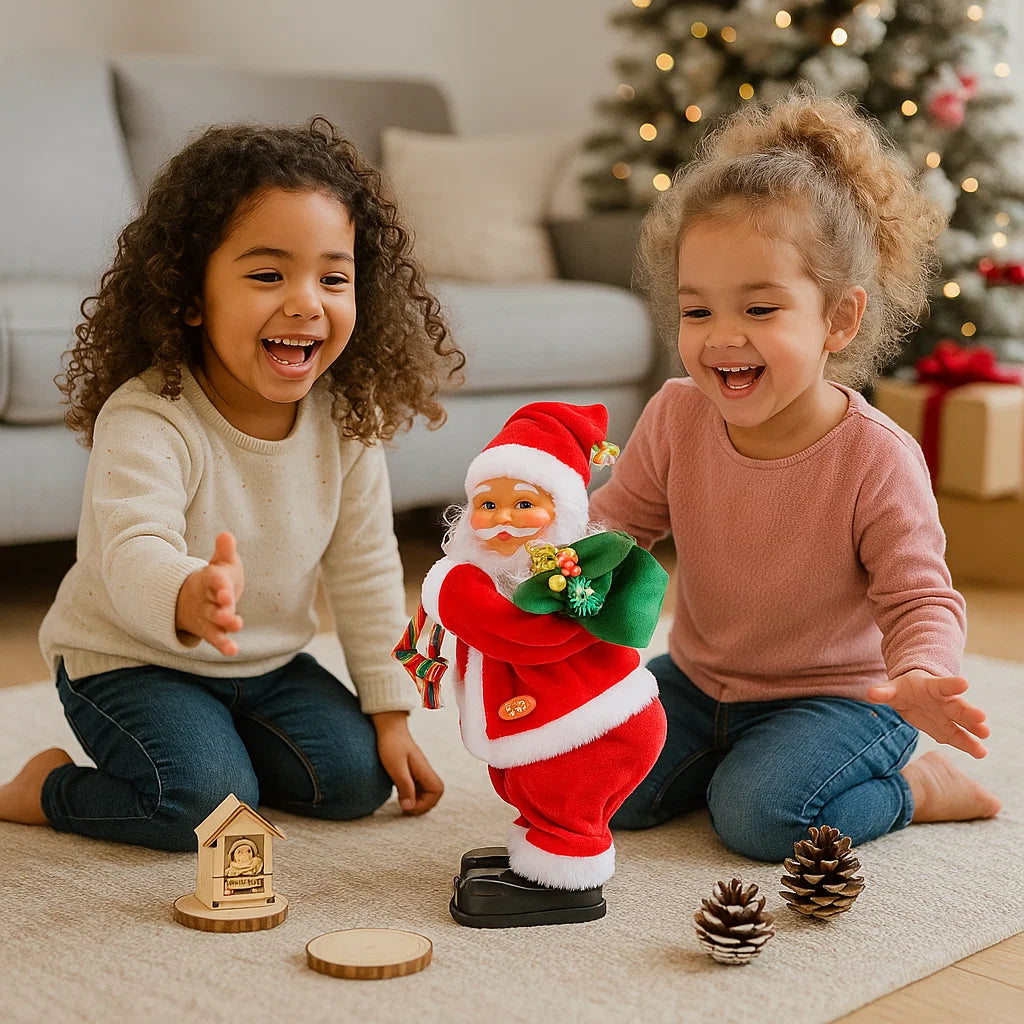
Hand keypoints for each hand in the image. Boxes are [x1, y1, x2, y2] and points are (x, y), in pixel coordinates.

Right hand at [175, 531, 244, 655]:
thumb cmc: (215, 579)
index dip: (220, 586)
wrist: (193, 598)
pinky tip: (233, 651)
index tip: (225, 592)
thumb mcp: (220, 563)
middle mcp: (206, 599)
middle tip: (229, 611)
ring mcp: (206, 615)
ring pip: (214, 621)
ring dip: (224, 624)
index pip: (214, 581)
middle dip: (221, 607)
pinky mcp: (209, 630)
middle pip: (213, 603)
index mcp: (210, 579)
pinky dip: (223, 645)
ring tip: (236, 625)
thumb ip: (224, 552)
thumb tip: (226, 535)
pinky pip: (216, 638)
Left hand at [371, 711, 443, 814]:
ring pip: (425, 792)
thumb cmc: (391, 743)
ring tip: (401, 803)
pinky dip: (410, 795)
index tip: (408, 805)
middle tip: (405, 807)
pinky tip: (399, 795)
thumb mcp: (396, 767)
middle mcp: (424, 771)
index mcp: (424, 769)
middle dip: (422, 805)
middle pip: (433, 794)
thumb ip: (404, 786)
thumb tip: (409, 806)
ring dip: (416, 801)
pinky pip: (416, 787)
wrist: (387, 726)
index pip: (437, 791)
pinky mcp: (411, 770)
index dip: (425, 803)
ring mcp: (418, 770)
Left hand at [866, 669, 989, 758]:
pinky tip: (981, 753)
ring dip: (974, 730)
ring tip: (984, 735)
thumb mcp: (893, 688)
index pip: (942, 685)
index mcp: (931, 687)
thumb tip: (870, 693)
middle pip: (958, 706)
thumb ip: (884, 692)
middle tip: (982, 717)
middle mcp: (945, 701)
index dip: (952, 684)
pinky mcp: (947, 731)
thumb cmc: (904, 689)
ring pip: (963, 723)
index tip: (964, 683)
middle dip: (969, 712)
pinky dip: (969, 745)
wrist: (913, 696)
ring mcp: (948, 717)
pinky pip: (959, 738)